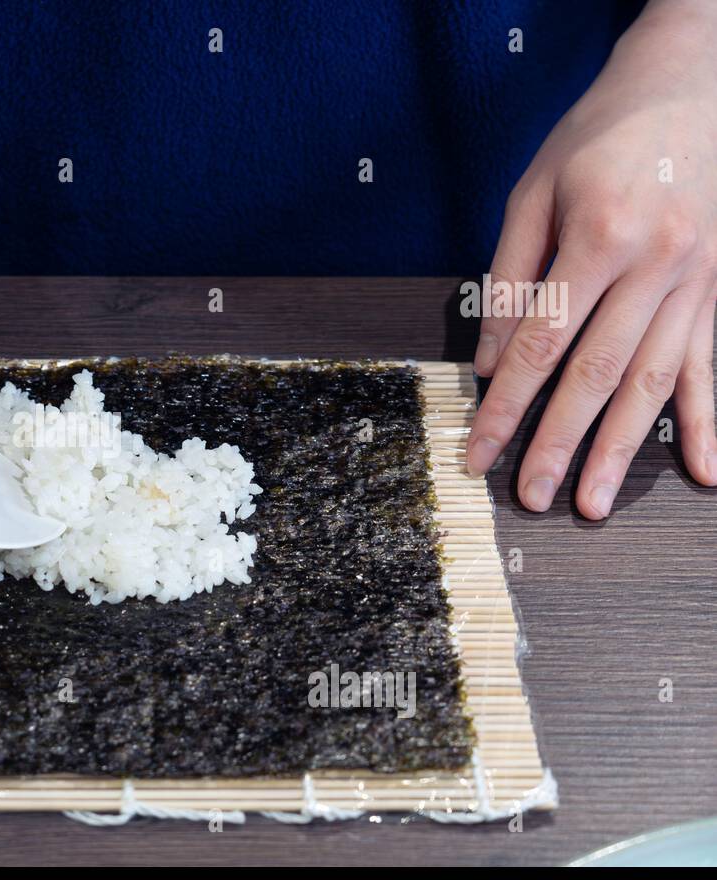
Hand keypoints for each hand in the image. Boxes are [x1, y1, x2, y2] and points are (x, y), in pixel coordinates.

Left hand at [469, 0, 716, 518]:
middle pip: (597, 375)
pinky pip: (715, 364)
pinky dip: (712, 421)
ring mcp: (700, 281)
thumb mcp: (534, 191)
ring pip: (655, 381)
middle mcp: (658, 266)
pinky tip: (709, 473)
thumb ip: (510, 277)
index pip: (540, 345)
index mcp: (601, 238)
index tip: (478, 453)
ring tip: (597, 505)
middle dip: (560, 444)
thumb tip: (492, 362)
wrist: (694, 81)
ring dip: (625, 450)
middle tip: (532, 498)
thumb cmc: (601, 135)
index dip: (506, 407)